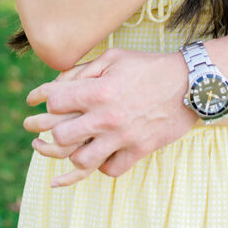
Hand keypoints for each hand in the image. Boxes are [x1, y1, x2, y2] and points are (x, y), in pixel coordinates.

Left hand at [24, 49, 193, 184]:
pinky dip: (100, 165)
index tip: (38, 101)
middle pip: (61, 137)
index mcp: (100, 91)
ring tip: (60, 149)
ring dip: (69, 155)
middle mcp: (107, 118)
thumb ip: (82, 70)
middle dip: (46, 132)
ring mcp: (123, 138)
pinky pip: (109, 169)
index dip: (43, 100)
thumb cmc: (149, 66)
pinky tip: (94, 158)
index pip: (56, 103)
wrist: (190, 83)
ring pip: (81, 161)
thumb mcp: (114, 58)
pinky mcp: (138, 151)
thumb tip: (54, 83)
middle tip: (37, 130)